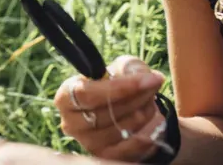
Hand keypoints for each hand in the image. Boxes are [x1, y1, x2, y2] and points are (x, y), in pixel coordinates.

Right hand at [54, 55, 168, 161]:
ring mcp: (88, 143)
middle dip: (138, 97)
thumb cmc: (117, 86)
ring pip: (122, 128)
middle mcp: (71, 123)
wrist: (124, 113)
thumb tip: (144, 76)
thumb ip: (129, 66)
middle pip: (107, 111)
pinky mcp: (105, 156)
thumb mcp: (120, 69)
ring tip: (151, 101)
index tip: (149, 79)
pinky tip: (156, 120)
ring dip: (144, 112)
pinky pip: (132, 146)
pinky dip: (149, 132)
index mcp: (66, 97)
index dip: (121, 87)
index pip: (87, 94)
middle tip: (154, 85)